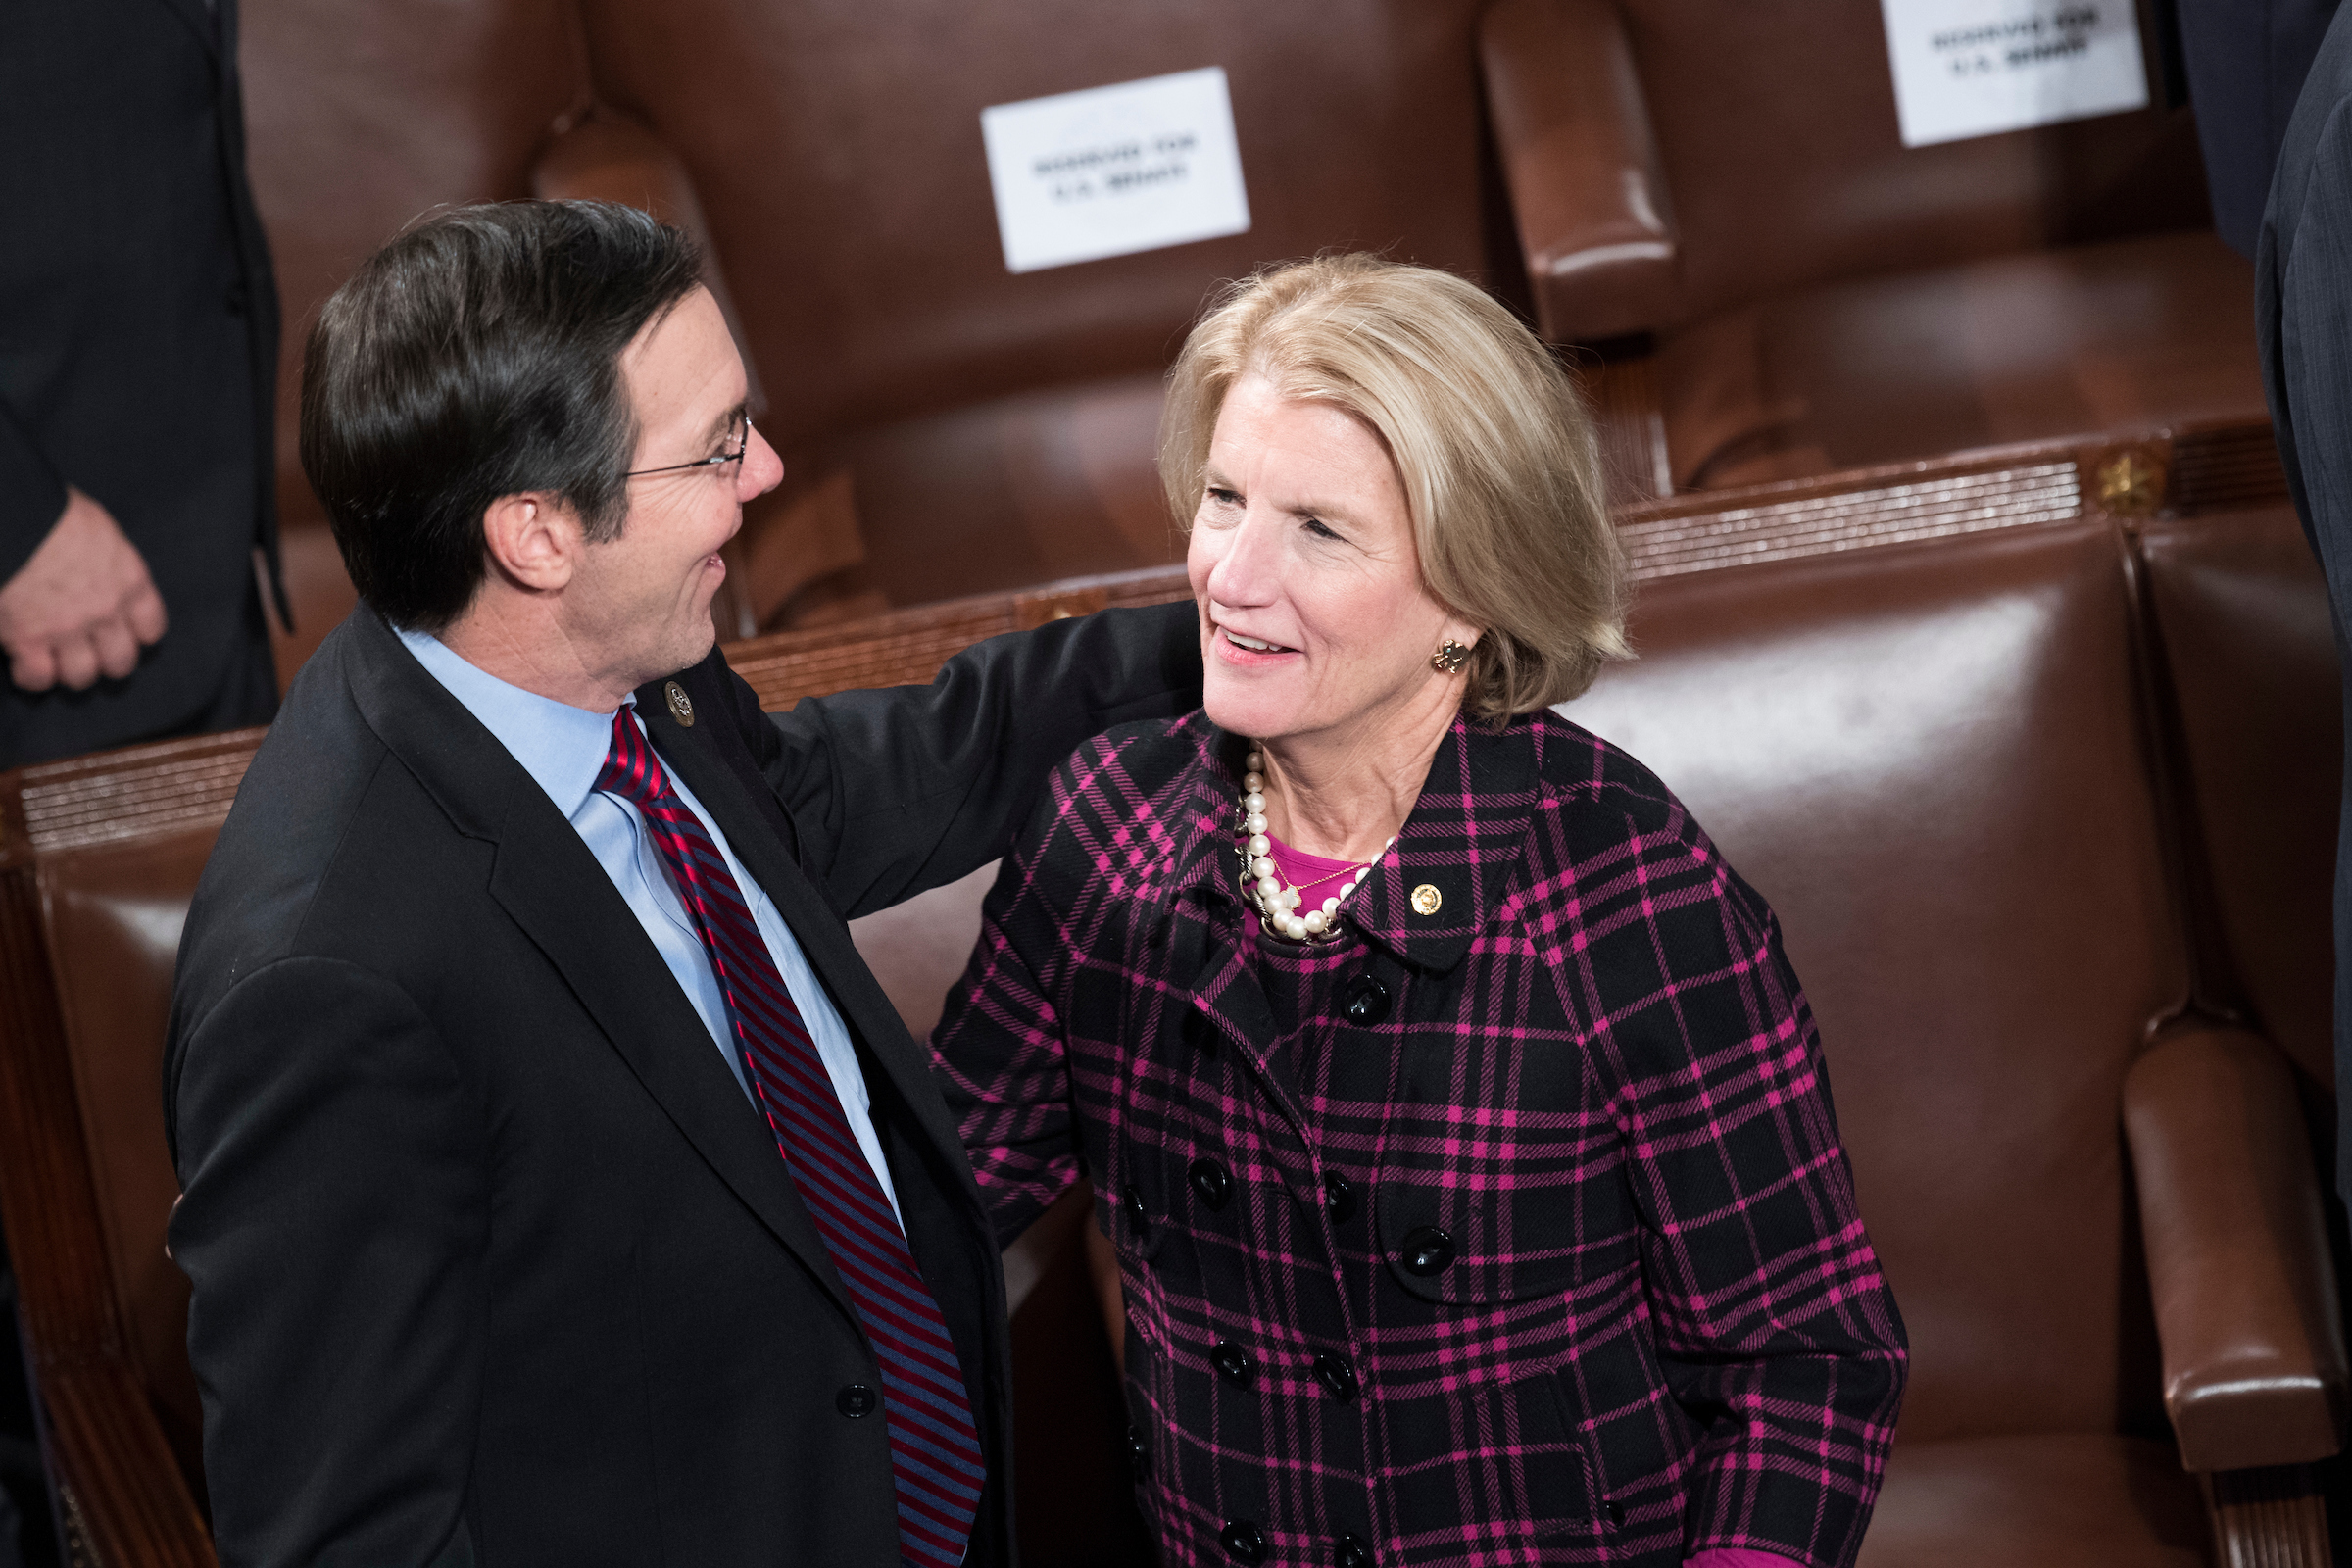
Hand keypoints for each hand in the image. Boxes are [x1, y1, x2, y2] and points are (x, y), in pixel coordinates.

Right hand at [0, 487, 167, 690]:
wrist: (16, 519)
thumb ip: (103, 554)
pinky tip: (25, 667)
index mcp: (128, 581)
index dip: (138, 635)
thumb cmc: (51, 510)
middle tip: (91, 656)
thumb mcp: (96, 525)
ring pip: (82, 675)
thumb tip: (94, 556)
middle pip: (120, 660)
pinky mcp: (27, 639)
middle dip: (107, 662)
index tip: (126, 635)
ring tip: (57, 663)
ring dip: (71, 672)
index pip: (150, 626)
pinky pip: (38, 677)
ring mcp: (67, 628)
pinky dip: (32, 677)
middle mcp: (105, 611)